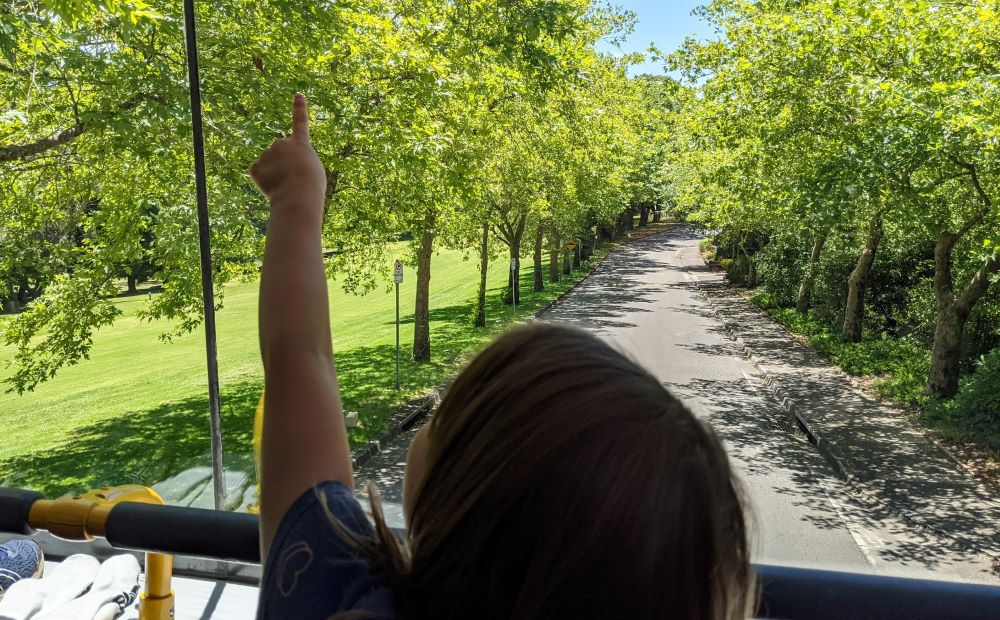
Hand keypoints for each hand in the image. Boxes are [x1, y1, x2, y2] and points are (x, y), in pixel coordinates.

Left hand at [250, 94, 326, 208]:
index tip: (298, 95)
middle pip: (280, 153)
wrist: (297, 194)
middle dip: (282, 163)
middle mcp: (281, 143)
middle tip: (292, 179)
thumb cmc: (311, 185)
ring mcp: (267, 154)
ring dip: (275, 175)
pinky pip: (258, 174)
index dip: (299, 108)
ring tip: (285, 186)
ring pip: (269, 165)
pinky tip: (273, 188)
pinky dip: (263, 183)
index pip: (300, 122)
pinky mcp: (255, 167)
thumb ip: (299, 162)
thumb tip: (281, 168)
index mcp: (300, 143)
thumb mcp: (313, 170)